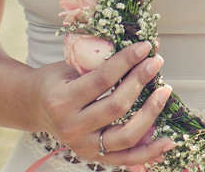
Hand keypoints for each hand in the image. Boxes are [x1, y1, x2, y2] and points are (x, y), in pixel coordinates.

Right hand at [33, 41, 176, 166]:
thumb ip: (102, 61)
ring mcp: (84, 146)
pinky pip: (126, 158)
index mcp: (62, 101)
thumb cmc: (56, 81)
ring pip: (126, 135)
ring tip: (165, 91)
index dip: (127, 61)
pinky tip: (169, 140)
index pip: (103, 80)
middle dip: (141, 81)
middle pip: (117, 106)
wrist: (35, 106)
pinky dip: (149, 151)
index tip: (145, 47)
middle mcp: (72, 127)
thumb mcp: (70, 66)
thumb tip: (143, 48)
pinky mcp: (94, 157)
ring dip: (151, 113)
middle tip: (156, 62)